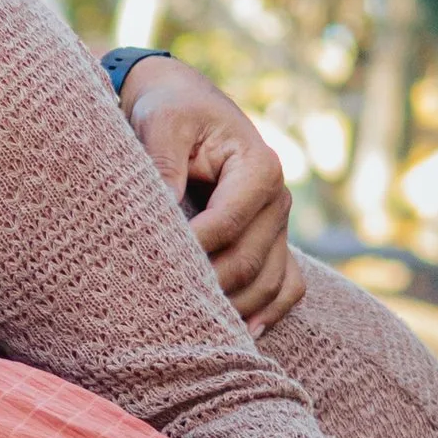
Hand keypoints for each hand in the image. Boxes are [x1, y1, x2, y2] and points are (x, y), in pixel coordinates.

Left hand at [119, 56, 305, 328]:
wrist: (186, 104)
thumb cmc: (171, 110)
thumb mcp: (161, 123)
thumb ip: (163, 164)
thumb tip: (166, 215)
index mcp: (259, 168)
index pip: (227, 225)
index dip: (191, 250)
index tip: (150, 265)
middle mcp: (279, 200)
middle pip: (249, 261)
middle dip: (208, 287)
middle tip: (161, 306)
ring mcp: (280, 226)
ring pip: (269, 283)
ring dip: (234, 308)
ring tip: (192, 329)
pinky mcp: (275, 242)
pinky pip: (286, 287)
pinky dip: (269, 312)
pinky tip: (242, 334)